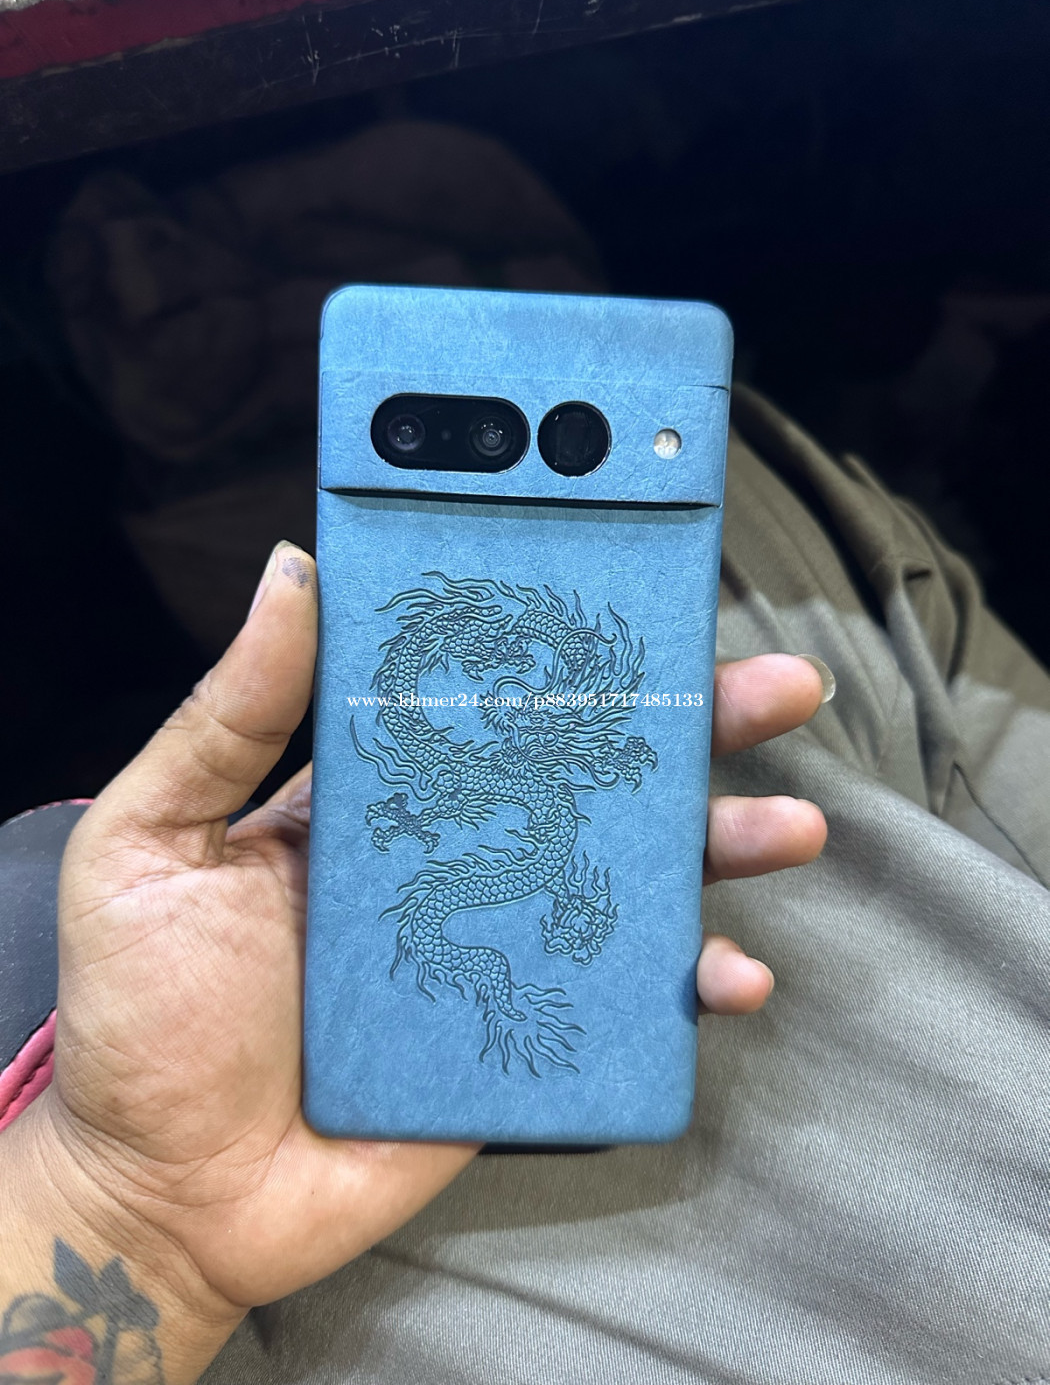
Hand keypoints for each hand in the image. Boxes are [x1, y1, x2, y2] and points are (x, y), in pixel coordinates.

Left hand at [18, 543, 825, 1348]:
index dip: (566, 648)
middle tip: (778, 687)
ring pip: (630, 880)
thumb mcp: (156, 839)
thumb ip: (229, 715)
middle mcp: (457, 857)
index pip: (492, 701)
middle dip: (691, 731)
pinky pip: (623, 1004)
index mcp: (382, 798)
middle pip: (590, 776)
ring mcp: (499, 946)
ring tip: (790, 825)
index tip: (639, 593)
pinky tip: (730, 973)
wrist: (169, 1189)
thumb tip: (294, 569)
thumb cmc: (146, 1009)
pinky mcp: (523, 1037)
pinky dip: (688, 988)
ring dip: (720, 847)